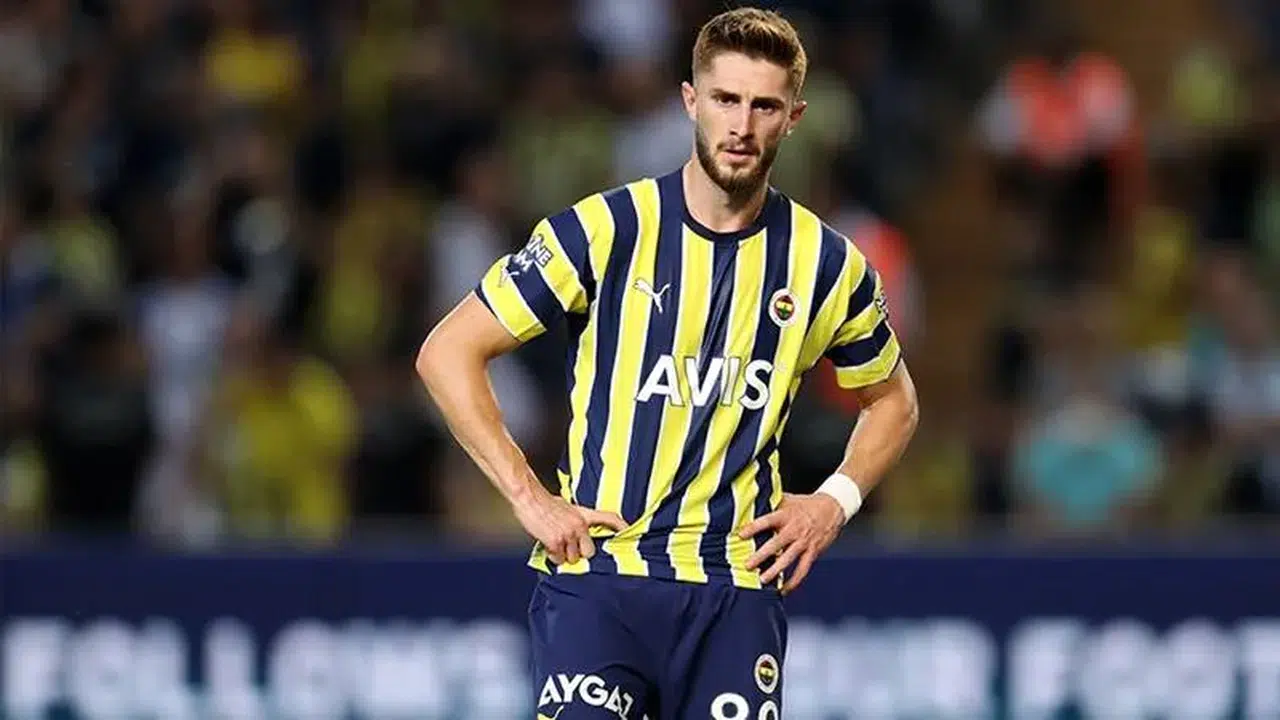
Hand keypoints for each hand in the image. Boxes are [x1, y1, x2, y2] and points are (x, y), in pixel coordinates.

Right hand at [512, 486, 627, 564]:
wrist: (528, 497)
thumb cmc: (543, 501)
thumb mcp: (566, 507)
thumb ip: (575, 519)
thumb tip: (578, 532)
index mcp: (583, 514)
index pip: (609, 518)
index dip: (621, 526)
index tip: (628, 531)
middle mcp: (579, 525)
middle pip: (589, 552)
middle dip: (579, 553)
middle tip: (569, 547)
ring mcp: (568, 535)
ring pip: (573, 559)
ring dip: (564, 555)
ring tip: (554, 543)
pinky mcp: (556, 542)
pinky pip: (558, 559)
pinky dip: (552, 556)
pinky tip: (547, 544)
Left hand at [739, 492, 843, 593]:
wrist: (832, 508)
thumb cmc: (806, 504)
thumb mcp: (787, 500)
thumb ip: (771, 504)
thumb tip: (750, 504)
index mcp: (786, 515)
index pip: (767, 521)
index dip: (754, 528)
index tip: (741, 535)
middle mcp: (794, 530)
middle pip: (775, 544)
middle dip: (761, 556)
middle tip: (748, 565)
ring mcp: (804, 542)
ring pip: (788, 559)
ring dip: (775, 571)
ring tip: (762, 580)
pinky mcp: (812, 552)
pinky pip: (802, 569)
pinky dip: (794, 581)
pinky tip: (784, 589)